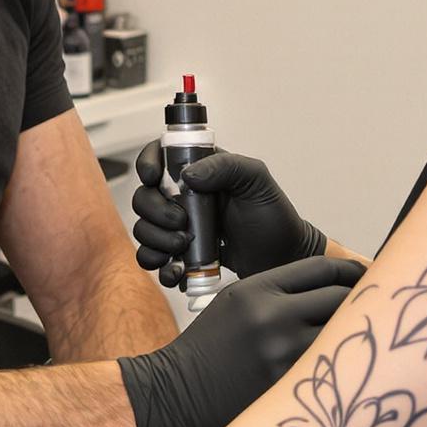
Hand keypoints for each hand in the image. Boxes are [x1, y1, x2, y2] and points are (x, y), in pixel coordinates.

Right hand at [118, 256, 364, 426]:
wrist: (173, 394)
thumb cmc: (209, 348)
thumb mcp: (237, 303)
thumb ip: (279, 292)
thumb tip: (332, 286)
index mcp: (258, 289)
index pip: (322, 268)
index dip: (351, 272)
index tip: (367, 277)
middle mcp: (273, 317)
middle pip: (340, 298)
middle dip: (362, 302)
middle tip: (379, 309)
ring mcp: (282, 355)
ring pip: (342, 335)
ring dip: (358, 337)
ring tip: (372, 340)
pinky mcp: (288, 389)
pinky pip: (331, 370)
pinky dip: (345, 367)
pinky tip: (355, 369)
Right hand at [132, 142, 326, 281]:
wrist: (283, 261)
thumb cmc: (275, 219)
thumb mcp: (257, 181)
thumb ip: (226, 166)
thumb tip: (188, 175)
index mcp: (200, 171)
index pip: (160, 156)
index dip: (147, 163)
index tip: (153, 178)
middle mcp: (184, 198)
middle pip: (144, 197)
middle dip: (155, 212)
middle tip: (182, 224)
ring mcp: (180, 228)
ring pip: (143, 230)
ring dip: (156, 241)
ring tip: (184, 248)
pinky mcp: (181, 256)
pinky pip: (154, 260)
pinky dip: (161, 267)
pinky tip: (180, 270)